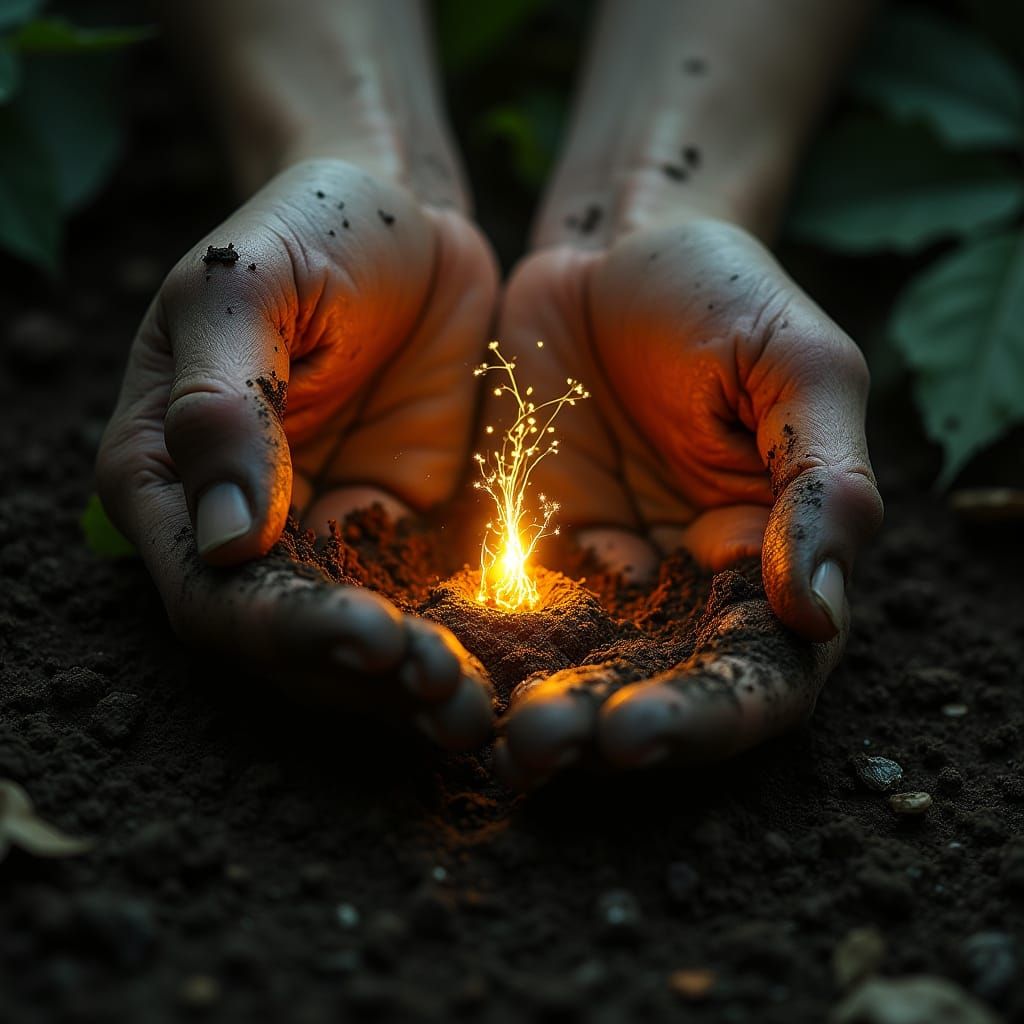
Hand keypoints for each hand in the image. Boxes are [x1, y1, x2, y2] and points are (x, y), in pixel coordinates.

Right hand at [97, 159, 498, 748]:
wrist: (401, 213)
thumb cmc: (308, 227)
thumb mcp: (247, 287)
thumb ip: (225, 403)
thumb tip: (230, 539)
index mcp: (170, 476)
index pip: (213, 592)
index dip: (286, 632)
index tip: (373, 642)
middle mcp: (242, 525)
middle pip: (286, 640)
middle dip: (361, 679)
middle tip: (445, 692)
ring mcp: (325, 533)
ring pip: (358, 641)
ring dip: (412, 685)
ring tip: (478, 712)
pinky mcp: (400, 528)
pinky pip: (426, 601)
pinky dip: (460, 641)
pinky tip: (512, 667)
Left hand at [490, 218, 882, 785]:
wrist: (612, 254)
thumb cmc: (726, 298)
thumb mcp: (799, 367)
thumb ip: (824, 483)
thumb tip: (817, 612)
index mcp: (770, 563)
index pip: (755, 675)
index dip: (705, 716)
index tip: (637, 732)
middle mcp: (683, 592)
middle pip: (652, 694)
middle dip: (600, 728)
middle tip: (539, 744)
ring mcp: (596, 577)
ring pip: (567, 669)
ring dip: (526, 706)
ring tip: (479, 727)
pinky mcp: (522, 551)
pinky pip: (492, 614)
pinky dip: (465, 644)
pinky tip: (424, 662)